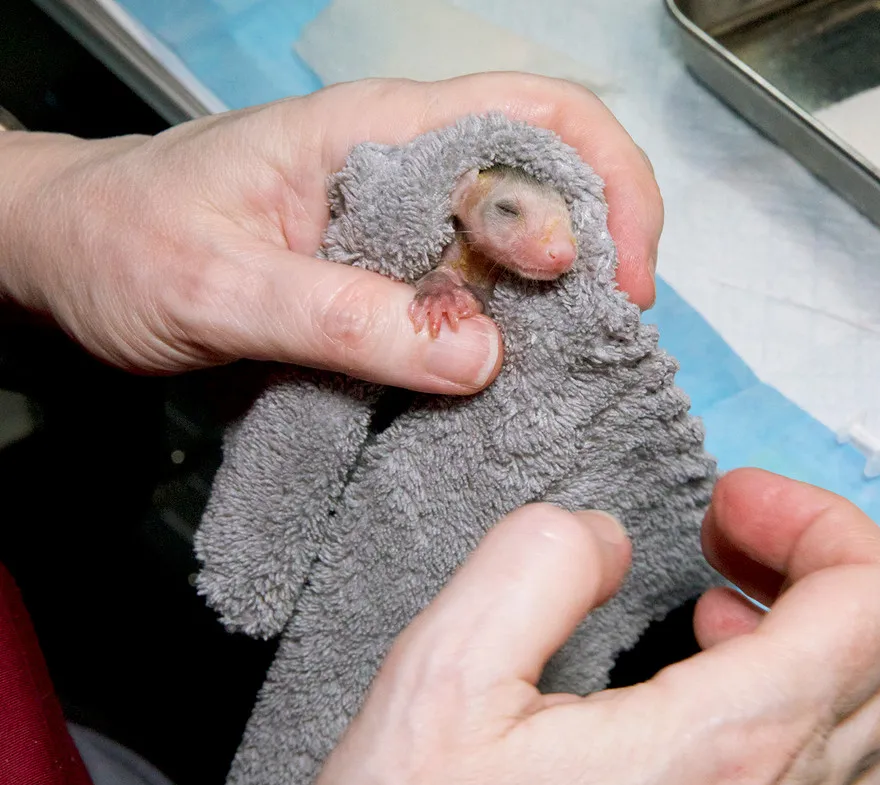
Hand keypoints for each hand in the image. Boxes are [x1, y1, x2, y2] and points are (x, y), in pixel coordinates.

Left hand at [0, 74, 662, 393]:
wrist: (67, 255)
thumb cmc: (123, 241)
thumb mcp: (218, 288)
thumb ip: (342, 319)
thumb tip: (475, 356)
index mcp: (378, 132)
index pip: (537, 119)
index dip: (607, 188)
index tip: (620, 286)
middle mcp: (406, 165)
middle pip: (552, 177)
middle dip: (600, 250)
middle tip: (601, 339)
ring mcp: (401, 220)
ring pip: (519, 243)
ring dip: (557, 302)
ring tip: (560, 370)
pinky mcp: (389, 270)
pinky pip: (474, 292)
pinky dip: (508, 333)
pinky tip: (503, 378)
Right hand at [311, 468, 879, 784]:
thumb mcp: (442, 687)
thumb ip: (534, 568)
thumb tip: (606, 540)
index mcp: (725, 749)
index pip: (874, 600)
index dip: (816, 518)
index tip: (732, 502)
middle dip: (812, 559)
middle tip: (726, 533)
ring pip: (867, 714)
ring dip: (809, 630)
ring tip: (719, 605)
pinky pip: (831, 775)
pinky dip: (797, 701)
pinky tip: (712, 692)